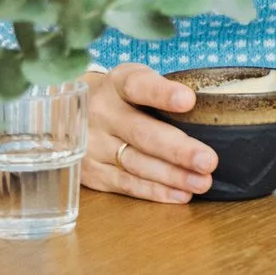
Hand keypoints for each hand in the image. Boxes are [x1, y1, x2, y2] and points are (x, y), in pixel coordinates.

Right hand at [82, 63, 215, 202]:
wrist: (65, 112)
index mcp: (116, 83)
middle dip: (178, 150)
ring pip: (136, 163)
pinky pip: (126, 184)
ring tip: (202, 182)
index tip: (188, 100)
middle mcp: (101, 113)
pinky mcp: (91, 171)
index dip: (162, 93)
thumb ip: (161, 92)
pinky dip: (155, 191)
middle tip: (208, 161)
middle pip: (142, 133)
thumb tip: (210, 110)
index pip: (138, 85)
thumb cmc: (119, 96)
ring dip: (172, 176)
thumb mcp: (134, 80)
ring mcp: (92, 145)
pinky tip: (180, 194)